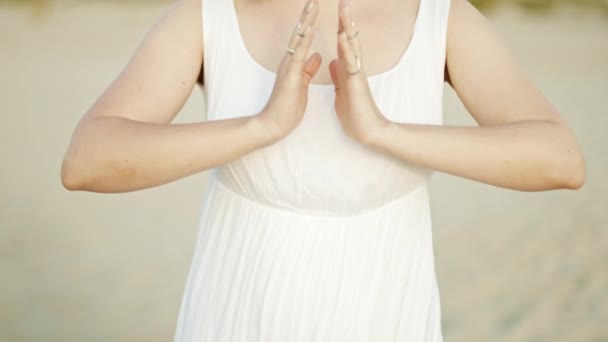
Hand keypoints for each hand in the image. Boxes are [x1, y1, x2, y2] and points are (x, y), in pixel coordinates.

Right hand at [257, 0, 321, 139]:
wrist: (274, 125)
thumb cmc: (287, 107)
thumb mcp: (302, 84)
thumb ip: (308, 68)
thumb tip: (317, 55)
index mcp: (294, 63)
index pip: (303, 38)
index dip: (309, 21)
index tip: (316, 6)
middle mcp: (289, 61)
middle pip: (300, 33)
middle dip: (307, 14)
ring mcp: (288, 67)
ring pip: (298, 39)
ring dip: (306, 21)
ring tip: (313, 4)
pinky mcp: (290, 76)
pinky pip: (298, 54)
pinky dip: (304, 40)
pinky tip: (309, 28)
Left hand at [329, 0, 389, 144]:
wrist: (366, 131)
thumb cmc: (355, 113)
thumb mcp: (341, 91)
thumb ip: (338, 75)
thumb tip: (333, 60)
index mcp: (348, 70)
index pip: (343, 44)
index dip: (339, 27)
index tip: (337, 10)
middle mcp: (353, 69)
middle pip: (349, 40)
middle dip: (345, 21)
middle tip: (343, 2)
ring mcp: (356, 75)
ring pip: (352, 47)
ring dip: (347, 28)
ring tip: (344, 10)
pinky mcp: (356, 84)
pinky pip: (351, 64)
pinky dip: (346, 50)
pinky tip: (342, 38)